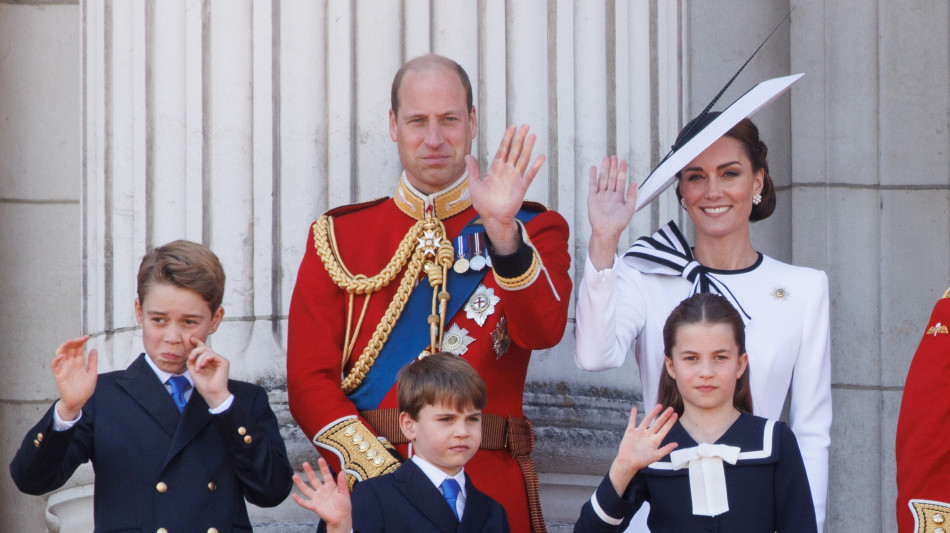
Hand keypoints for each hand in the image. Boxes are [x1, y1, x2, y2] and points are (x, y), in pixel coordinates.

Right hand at [52, 336, 97, 420]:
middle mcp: (71, 364)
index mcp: (79, 363)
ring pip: (61, 354)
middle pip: (70, 349)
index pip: (78, 349)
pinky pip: (55, 366)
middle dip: (74, 342)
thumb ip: (93, 362)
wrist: (79, 401)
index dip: (81, 342)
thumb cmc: (84, 389)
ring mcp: (64, 369)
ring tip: (70, 341)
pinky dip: (56, 360)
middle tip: (80, 338)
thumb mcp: (92, 373)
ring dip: (64, 347)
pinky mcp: (59, 376)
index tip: (87, 337)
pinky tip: (61, 356)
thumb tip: (94, 349)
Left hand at [186, 338, 230, 408]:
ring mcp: (219, 360)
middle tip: (190, 358)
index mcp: (208, 362)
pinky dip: (204, 359)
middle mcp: (214, 360)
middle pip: (204, 348)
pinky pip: (212, 354)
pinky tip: (202, 366)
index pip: (203, 349)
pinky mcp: (224, 361)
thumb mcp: (193, 371)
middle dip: (195, 351)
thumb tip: (191, 351)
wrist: (212, 394)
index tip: (191, 339)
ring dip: (199, 359)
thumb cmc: (204, 385)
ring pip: (207, 351)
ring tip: (197, 369)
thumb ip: (192, 361)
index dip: (198, 343)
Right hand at [291, 459, 352, 531]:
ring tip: (294, 476)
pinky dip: (299, 500)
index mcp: (330, 486)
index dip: (323, 467)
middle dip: (309, 472)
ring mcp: (317, 498)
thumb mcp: (345, 492)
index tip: (320, 459)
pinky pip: (305, 503)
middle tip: (305, 463)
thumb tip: (342, 471)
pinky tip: (293, 495)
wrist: (341, 518)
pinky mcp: (314, 506)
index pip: (326, 474)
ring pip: (306, 489)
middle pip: (314, 479)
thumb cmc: (344, 506)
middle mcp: (322, 491)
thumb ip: (342, 482)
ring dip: (300, 483)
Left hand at [466, 124, 545, 253]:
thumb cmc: (483, 203)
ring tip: (533, 135)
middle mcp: (507, 171)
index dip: (507, 138)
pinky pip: (529, 175)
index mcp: (496, 169)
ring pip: (523, 159)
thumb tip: (467, 155)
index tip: (512, 127)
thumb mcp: (474, 184)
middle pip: (515, 151)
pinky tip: (540, 157)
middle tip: (526, 126)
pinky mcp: (521, 187)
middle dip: (520, 138)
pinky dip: (535, 166)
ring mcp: (515, 178)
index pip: (503, 149)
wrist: (492, 218)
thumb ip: (473, 169)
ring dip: (528, 147)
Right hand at [587, 155, 636, 270]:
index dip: (622, 171)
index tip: (623, 161)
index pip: (620, 181)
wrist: (607, 230)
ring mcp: (601, 196)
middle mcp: (609, 195)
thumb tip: (634, 183)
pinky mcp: (592, 198)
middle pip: (611, 177)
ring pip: (603, 179)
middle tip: (614, 156)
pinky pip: (593, 185)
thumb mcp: (630, 208)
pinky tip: (594, 168)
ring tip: (606, 158)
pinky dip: (593, 176)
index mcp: (618, 197)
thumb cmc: (619, 223)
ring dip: (604, 169)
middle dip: (613, 167)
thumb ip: (632, 195)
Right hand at [607, 404, 677, 495]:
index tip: (676, 415)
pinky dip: (633, 415)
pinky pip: (632, 421)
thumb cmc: (642, 461)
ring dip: (653, 412)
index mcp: (655, 440)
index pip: (665, 429)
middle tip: (671, 408)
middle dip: (665, 416)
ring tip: (659, 405)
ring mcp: (640, 432)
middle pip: (658, 423)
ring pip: (647, 420)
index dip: (670, 422)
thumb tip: (676, 444)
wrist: (628, 462)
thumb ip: (666, 449)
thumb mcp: (656, 456)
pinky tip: (635, 409)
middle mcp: (648, 435)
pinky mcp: (631, 432)